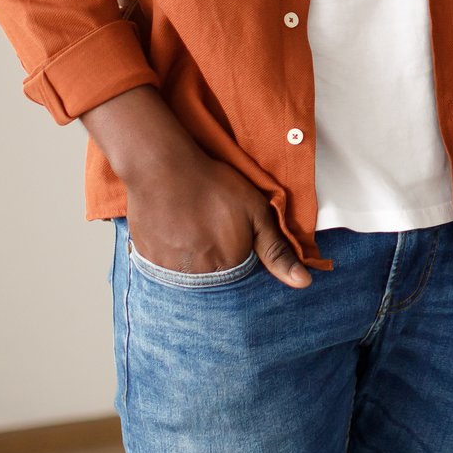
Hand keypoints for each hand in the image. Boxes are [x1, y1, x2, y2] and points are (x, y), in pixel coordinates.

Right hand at [79, 88, 308, 286]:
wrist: (163, 169)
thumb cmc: (214, 186)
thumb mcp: (257, 212)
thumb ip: (278, 251)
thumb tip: (304, 284)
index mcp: (231, 267)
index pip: (241, 280)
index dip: (239, 257)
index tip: (231, 236)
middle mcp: (201, 278)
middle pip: (215, 281)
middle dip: (216, 260)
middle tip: (207, 228)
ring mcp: (173, 273)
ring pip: (189, 277)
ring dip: (191, 260)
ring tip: (189, 229)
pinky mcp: (149, 262)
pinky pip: (164, 270)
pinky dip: (170, 256)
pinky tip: (172, 232)